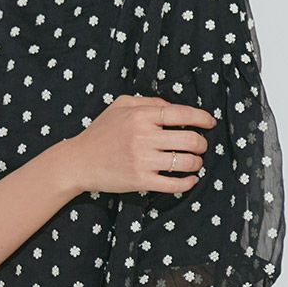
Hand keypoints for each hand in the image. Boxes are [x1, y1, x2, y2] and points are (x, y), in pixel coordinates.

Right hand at [64, 94, 214, 194]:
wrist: (78, 161)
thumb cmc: (99, 133)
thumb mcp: (120, 106)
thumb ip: (147, 102)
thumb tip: (172, 107)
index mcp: (140, 116)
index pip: (181, 113)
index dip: (201, 118)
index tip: (209, 123)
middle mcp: (143, 137)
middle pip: (189, 139)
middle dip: (201, 143)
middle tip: (200, 145)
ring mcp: (142, 160)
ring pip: (185, 162)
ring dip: (196, 162)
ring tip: (194, 162)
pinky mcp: (140, 181)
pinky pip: (173, 184)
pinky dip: (187, 183)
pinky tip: (190, 180)